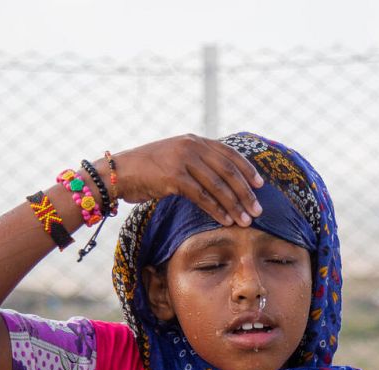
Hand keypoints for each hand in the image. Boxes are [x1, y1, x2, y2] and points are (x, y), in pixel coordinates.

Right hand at [110, 134, 264, 226]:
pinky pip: (202, 196)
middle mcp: (191, 146)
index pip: (229, 154)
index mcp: (194, 140)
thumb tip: (220, 179)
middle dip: (246, 192)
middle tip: (258, 210)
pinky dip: (216, 210)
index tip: (261, 185)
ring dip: (235, 205)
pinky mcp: (174, 177)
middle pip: (228, 171)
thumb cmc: (146, 170)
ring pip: (218, 185)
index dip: (247, 170)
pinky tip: (226, 221)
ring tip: (246, 220)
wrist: (118, 173)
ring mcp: (183, 160)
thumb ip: (196, 162)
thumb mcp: (174, 158)